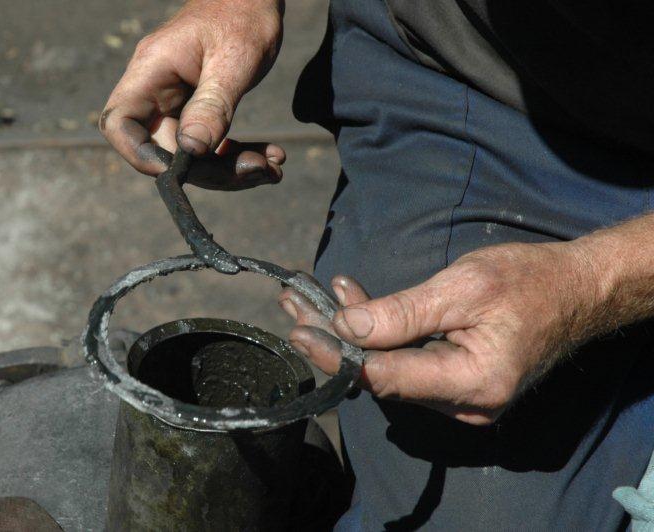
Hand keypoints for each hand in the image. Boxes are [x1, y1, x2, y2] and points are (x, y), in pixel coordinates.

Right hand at [100, 0, 285, 189]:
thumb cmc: (242, 13)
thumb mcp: (233, 60)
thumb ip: (212, 106)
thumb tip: (191, 151)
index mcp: (152, 71)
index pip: (119, 123)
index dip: (139, 155)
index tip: (179, 174)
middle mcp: (157, 89)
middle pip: (165, 149)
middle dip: (211, 170)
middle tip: (259, 170)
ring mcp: (177, 101)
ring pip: (192, 154)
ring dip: (231, 168)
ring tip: (272, 167)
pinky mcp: (198, 109)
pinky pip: (209, 144)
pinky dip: (238, 155)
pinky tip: (270, 156)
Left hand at [279, 241, 607, 424]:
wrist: (578, 289)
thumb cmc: (530, 281)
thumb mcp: (463, 287)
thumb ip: (402, 313)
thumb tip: (345, 329)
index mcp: (470, 383)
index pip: (384, 377)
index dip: (336, 355)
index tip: (298, 331)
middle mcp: (463, 403)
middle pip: (380, 376)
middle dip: (333, 340)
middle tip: (294, 306)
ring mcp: (460, 398)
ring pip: (389, 369)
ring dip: (351, 333)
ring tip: (312, 299)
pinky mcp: (457, 383)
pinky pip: (407, 363)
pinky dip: (379, 334)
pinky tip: (353, 303)